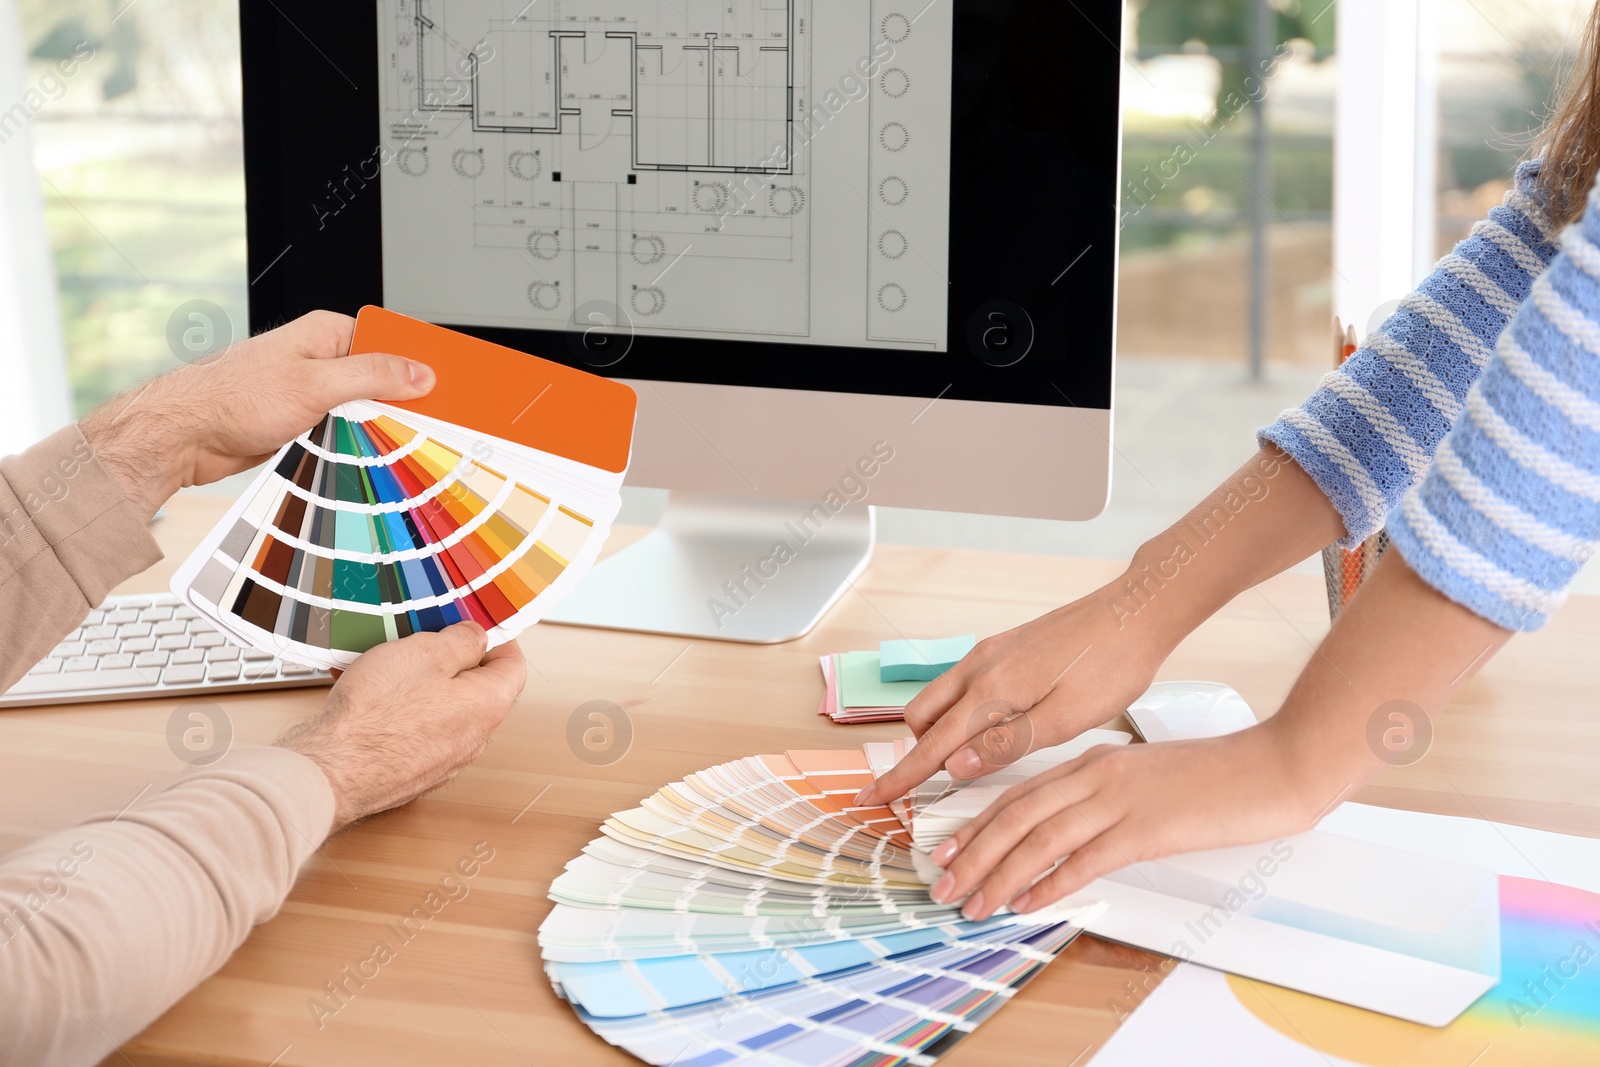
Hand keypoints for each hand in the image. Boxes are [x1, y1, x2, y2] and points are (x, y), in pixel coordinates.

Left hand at [80, 311, 435, 517]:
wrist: (183, 437)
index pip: (390, 341)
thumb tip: (418, 373)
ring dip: (381, 427)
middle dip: (405, 401)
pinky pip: (347, 430)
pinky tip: (373, 454)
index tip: (448, 384)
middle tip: (432, 423)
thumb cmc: (230, 398)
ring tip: (403, 442)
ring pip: (366, 408)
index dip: (420, 362)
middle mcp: (322, 359)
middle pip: (383, 378)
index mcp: (327, 333)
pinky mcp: (305, 421)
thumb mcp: (315, 384)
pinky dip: (360, 442)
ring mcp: (314, 391)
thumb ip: (371, 376)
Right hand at [278, 622, 526, 830]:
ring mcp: (443, 760)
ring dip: (424, 684)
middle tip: (426, 639)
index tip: (477, 625)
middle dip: (453, 660)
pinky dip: (402, 710)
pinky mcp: (413, 772)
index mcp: (487, 706)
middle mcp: (473, 739)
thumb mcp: (424, 654)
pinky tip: (373, 695)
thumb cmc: (376, 714)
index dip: (498, 640)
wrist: (332, 772)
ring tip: (391, 664)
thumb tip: (478, 637)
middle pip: (477, 688)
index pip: (513, 667)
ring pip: (443, 709)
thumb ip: (460, 642)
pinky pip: (417, 731)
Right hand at [856, 586, 1180, 806]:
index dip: (900, 777)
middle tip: (929, 789)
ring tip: (964, 763)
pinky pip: (962, 685)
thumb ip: (1004, 745)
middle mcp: (980, 667)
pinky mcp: (1004, 647)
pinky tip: (989, 727)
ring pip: (940, 699)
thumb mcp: (1064, 720)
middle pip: (921, 719)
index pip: (931, 745)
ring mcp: (990, 653)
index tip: (870, 799)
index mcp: (992, 691)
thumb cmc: (1110, 665)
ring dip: (938, 733)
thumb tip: (954, 766)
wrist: (1135, 612)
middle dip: (917, 755)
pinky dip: (959, 712)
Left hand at [925, 724, 1330, 920]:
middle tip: (944, 885)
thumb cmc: (1215, 778)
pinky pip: (1085, 859)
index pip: (1019, 794)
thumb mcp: (1144, 776)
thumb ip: (1105, 794)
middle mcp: (1096, 776)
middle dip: (972, 854)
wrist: (1270, 767)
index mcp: (1093, 761)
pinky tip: (1029, 902)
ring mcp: (1119, 801)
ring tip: (974, 903)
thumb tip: (1072, 827)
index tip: (949, 851)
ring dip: (999, 875)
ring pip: (1039, 840)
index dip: (978, 825)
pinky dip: (1051, 883)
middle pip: (1016, 816)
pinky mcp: (1146, 829)